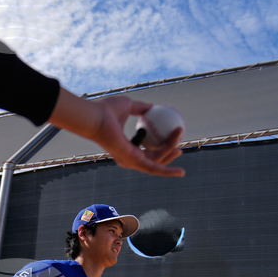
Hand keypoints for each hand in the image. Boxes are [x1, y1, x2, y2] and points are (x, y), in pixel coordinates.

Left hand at [48, 90, 185, 177]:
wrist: (96, 116)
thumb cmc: (106, 110)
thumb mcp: (128, 105)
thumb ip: (140, 107)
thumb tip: (152, 106)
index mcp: (125, 146)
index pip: (145, 150)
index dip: (159, 146)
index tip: (171, 136)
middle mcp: (127, 157)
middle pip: (152, 160)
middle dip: (167, 156)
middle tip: (179, 149)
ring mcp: (129, 161)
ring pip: (155, 162)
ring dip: (170, 155)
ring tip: (181, 149)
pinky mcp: (132, 161)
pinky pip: (154, 167)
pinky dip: (167, 170)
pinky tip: (180, 171)